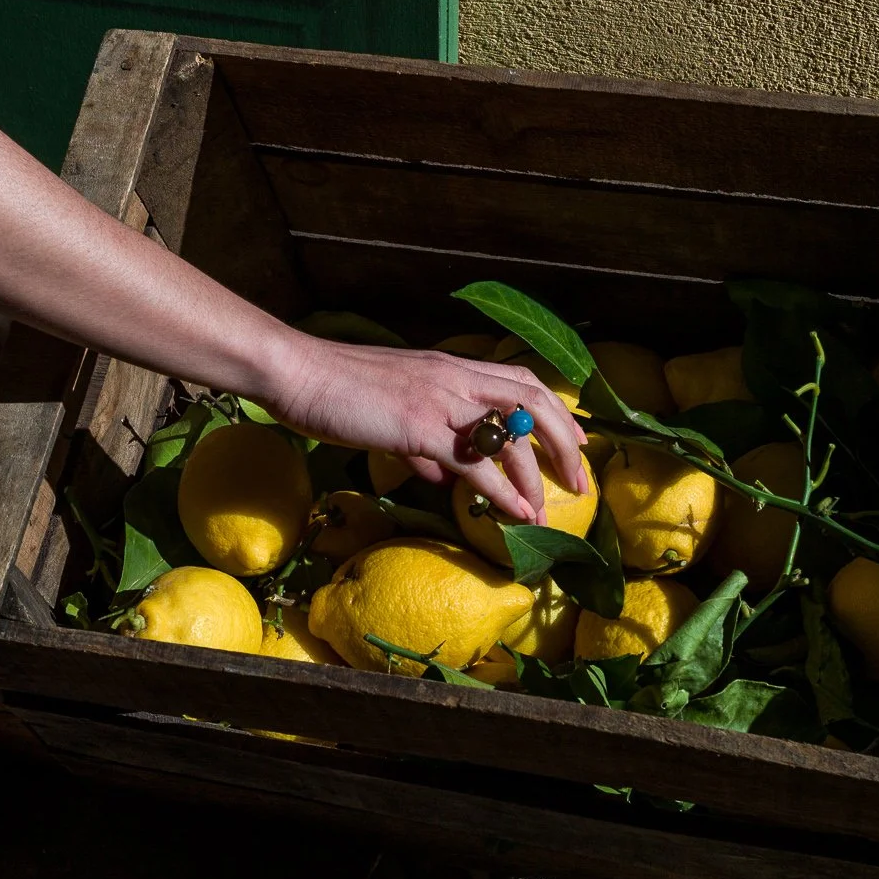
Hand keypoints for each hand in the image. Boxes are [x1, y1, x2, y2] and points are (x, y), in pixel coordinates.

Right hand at [260, 334, 588, 522]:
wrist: (298, 374)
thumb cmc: (337, 391)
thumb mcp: (392, 412)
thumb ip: (424, 443)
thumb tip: (443, 476)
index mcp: (451, 367)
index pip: (521, 380)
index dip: (556, 411)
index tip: (576, 441)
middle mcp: (455, 376)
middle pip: (533, 401)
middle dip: (565, 441)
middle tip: (580, 478)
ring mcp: (439, 399)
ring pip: (509, 433)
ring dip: (536, 474)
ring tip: (545, 510)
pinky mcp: (420, 427)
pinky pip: (474, 464)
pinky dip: (503, 490)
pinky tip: (516, 512)